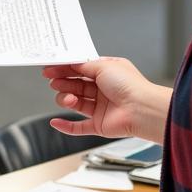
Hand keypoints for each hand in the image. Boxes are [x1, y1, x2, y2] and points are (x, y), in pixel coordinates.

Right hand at [42, 57, 171, 144]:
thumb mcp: (103, 66)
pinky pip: (78, 127)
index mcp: (106, 73)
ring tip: (68, 98)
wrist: (141, 109)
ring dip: (66, 99)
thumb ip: (83, 66)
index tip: (50, 68)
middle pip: (75, 85)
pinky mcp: (98, 124)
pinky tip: (56, 122)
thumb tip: (69, 63)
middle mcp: (102, 90)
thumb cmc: (129, 85)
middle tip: (53, 80)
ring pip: (75, 103)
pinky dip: (66, 126)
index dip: (64, 69)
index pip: (80, 70)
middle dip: (63, 82)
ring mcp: (100, 108)